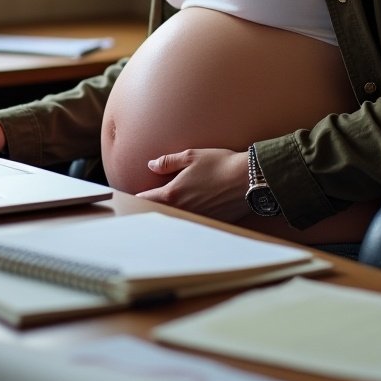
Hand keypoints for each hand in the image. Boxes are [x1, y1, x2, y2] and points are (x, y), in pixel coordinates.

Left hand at [135, 148, 250, 223]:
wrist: (249, 179)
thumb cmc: (221, 164)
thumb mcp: (192, 156)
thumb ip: (168, 162)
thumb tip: (151, 165)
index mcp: (173, 194)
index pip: (146, 200)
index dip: (137, 199)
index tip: (131, 198)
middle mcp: (182, 210)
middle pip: (158, 214)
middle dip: (151, 210)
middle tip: (145, 206)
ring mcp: (196, 219)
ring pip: (174, 221)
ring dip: (168, 216)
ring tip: (165, 211)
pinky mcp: (210, 224)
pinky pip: (191, 224)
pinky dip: (186, 221)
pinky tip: (189, 215)